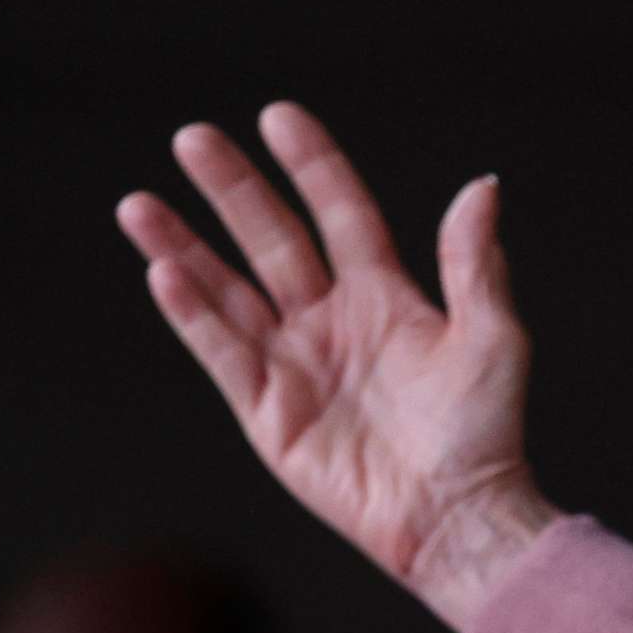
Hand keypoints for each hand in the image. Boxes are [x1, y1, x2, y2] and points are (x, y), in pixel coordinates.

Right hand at [116, 102, 552, 628]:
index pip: (341, 214)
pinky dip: (193, 314)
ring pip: (229, 291)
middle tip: (192, 139)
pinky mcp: (269, 413)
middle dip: (232, 190)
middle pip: (272, 240)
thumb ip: (475, 264)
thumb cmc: (486, 431)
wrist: (458, 515)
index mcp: (387, 297)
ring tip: (139, 204)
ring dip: (185, 248)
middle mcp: (333, 322)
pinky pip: (224, 353)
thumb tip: (482, 186)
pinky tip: (164, 272)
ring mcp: (296, 365)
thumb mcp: (493, 337)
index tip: (278, 116)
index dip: (312, 166)